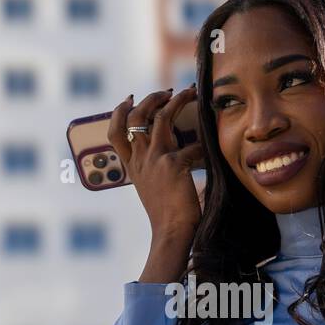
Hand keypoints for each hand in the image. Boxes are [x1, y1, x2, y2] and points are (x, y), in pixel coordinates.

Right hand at [108, 88, 205, 280]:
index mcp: (132, 165)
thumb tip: (175, 147)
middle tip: (165, 92)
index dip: (119, 111)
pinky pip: (191, 144)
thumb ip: (156, 166)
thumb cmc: (166, 213)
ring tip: (188, 92)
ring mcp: (155, 160)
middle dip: (150, 98)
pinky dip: (202, 142)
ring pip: (160, 118)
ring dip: (175, 101)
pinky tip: (209, 145)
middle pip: (136, 117)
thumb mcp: (152, 186)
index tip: (129, 99)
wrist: (171, 232)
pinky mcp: (173, 165)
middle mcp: (140, 159)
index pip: (115, 132)